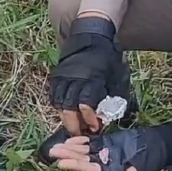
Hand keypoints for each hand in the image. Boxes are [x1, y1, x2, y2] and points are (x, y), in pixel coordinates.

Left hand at [45, 122, 171, 170]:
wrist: (159, 144)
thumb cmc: (152, 158)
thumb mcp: (144, 167)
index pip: (89, 169)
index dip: (76, 166)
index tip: (62, 164)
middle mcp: (105, 164)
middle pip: (82, 161)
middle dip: (68, 157)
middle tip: (52, 152)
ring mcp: (105, 154)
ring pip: (84, 152)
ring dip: (70, 149)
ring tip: (55, 146)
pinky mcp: (107, 144)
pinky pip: (91, 144)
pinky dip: (81, 141)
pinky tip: (70, 139)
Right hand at [48, 17, 126, 135]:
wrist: (92, 35)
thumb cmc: (108, 58)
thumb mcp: (117, 76)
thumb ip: (112, 97)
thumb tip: (106, 118)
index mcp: (92, 78)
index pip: (86, 104)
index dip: (89, 119)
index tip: (96, 128)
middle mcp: (75, 78)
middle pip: (68, 106)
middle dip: (73, 124)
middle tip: (80, 134)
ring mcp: (63, 76)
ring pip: (58, 102)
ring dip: (65, 117)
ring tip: (73, 126)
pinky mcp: (56, 75)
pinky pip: (53, 95)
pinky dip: (58, 106)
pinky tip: (66, 112)